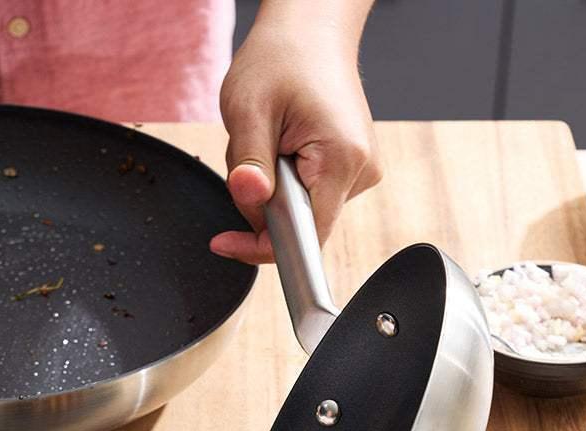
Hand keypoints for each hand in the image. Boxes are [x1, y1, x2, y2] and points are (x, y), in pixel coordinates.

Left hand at [212, 13, 380, 263]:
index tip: (225, 243)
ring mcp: (358, 172)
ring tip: (270, 138)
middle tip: (252, 152)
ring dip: (270, 188)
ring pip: (299, 211)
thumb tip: (250, 203)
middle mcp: (359, 172)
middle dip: (261, 202)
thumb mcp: (249, 107)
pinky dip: (283, 180)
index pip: (304, 238)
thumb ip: (248, 163)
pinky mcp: (349, 169)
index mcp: (340, 160)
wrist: (311, 29)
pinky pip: (306, 195)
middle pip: (298, 225)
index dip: (260, 246)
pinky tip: (283, 144)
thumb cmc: (282, 57)